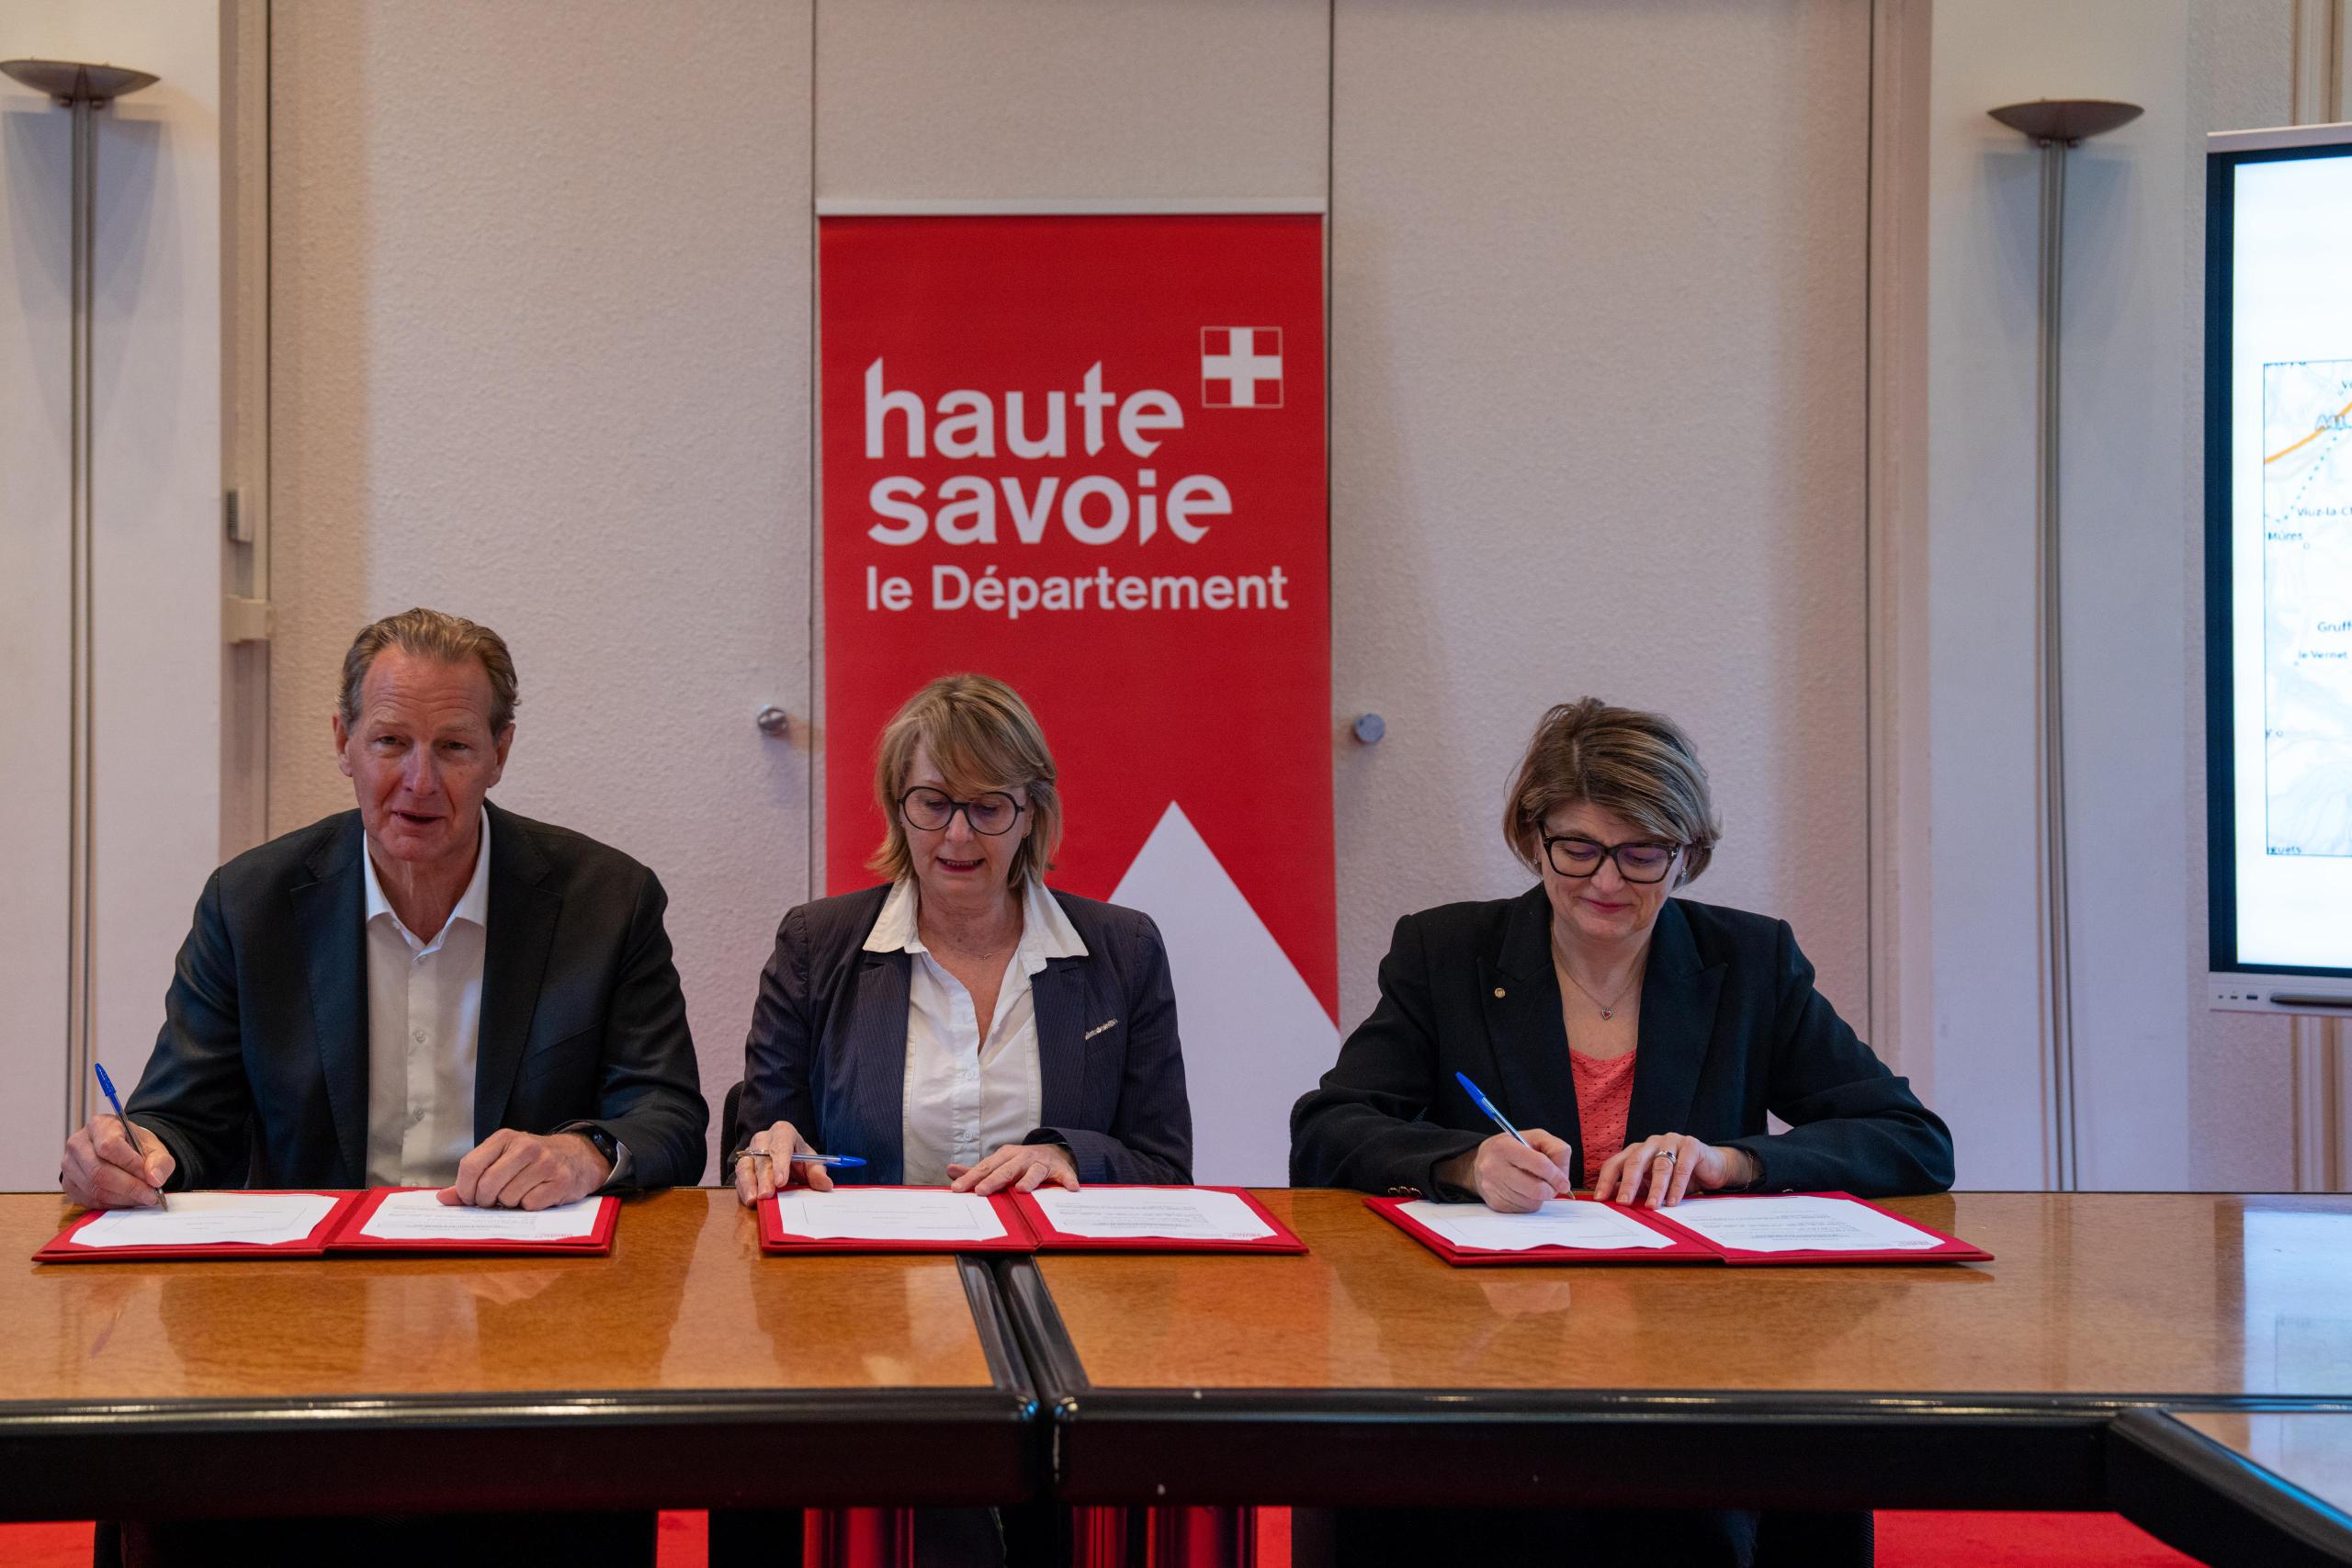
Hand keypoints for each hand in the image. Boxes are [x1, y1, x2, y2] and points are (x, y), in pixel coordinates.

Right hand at [60, 1113, 174, 1209]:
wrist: (121, 1150)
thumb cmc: (135, 1146)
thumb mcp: (154, 1147)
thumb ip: (159, 1161)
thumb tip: (155, 1179)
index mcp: (99, 1125)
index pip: (109, 1146)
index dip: (131, 1165)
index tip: (151, 1178)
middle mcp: (78, 1144)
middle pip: (99, 1171)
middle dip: (129, 1187)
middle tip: (150, 1195)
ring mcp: (69, 1165)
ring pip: (94, 1189)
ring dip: (122, 1198)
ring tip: (141, 1197)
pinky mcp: (68, 1184)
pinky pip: (89, 1200)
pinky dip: (112, 1204)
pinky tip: (127, 1200)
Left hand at [438, 1129, 608, 1209]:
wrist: (578, 1157)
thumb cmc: (532, 1162)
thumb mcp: (502, 1160)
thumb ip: (472, 1178)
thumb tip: (443, 1197)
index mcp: (505, 1138)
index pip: (470, 1166)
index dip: (464, 1190)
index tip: (470, 1198)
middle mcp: (525, 1146)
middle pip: (487, 1186)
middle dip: (486, 1201)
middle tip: (495, 1200)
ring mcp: (545, 1162)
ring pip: (508, 1198)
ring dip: (510, 1203)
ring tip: (520, 1193)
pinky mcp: (561, 1180)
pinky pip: (530, 1205)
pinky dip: (529, 1206)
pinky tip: (537, 1195)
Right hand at [732, 1120, 833, 1206]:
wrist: (785, 1161)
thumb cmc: (799, 1159)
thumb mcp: (812, 1164)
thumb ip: (818, 1173)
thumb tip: (826, 1185)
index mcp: (783, 1132)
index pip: (781, 1143)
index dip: (781, 1162)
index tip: (781, 1181)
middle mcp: (763, 1139)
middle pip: (762, 1156)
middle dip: (765, 1177)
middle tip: (767, 1194)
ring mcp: (750, 1151)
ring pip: (746, 1165)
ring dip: (750, 1183)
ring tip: (754, 1199)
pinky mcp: (742, 1165)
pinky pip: (739, 1176)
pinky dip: (743, 1189)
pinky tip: (748, 1200)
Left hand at [948, 1142, 1077, 1194]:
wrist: (1054, 1152)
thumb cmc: (1021, 1163)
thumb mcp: (999, 1163)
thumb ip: (976, 1170)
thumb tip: (950, 1170)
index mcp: (1005, 1156)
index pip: (985, 1167)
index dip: (971, 1178)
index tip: (958, 1189)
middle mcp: (1023, 1157)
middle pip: (1007, 1169)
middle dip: (994, 1180)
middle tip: (982, 1191)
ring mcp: (1042, 1163)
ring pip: (1035, 1171)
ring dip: (1029, 1179)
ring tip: (1022, 1190)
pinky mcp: (1061, 1170)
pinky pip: (1065, 1175)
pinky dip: (1068, 1180)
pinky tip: (1071, 1188)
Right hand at [1465, 1128, 1575, 1212]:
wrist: (1480, 1162)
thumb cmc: (1512, 1148)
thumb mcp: (1534, 1137)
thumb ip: (1555, 1148)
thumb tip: (1563, 1176)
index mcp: (1505, 1147)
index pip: (1539, 1164)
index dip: (1557, 1175)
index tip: (1564, 1182)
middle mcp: (1495, 1167)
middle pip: (1537, 1189)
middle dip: (1551, 1189)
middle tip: (1552, 1185)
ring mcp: (1493, 1188)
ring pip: (1533, 1202)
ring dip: (1540, 1196)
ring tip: (1533, 1183)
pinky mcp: (1496, 1204)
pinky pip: (1524, 1209)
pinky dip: (1530, 1202)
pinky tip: (1523, 1191)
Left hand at [1594, 1133, 1757, 1207]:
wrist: (1712, 1167)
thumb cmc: (1678, 1177)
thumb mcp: (1653, 1183)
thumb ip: (1636, 1189)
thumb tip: (1614, 1202)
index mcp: (1637, 1150)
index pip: (1616, 1163)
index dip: (1607, 1180)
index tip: (1600, 1198)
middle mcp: (1651, 1143)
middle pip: (1635, 1161)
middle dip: (1628, 1183)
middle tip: (1624, 1203)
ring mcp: (1671, 1141)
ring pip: (1660, 1166)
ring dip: (1655, 1188)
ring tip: (1652, 1206)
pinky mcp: (1691, 1145)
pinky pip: (1682, 1167)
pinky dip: (1677, 1186)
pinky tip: (1673, 1201)